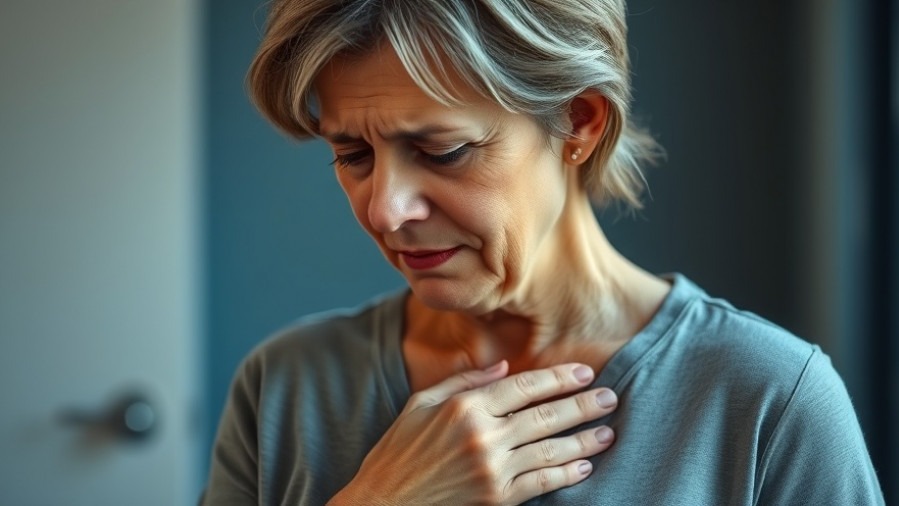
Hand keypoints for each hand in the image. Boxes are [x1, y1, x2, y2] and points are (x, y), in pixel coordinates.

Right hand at [329, 361, 617, 504]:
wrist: (383, 503)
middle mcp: (482, 435)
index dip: (558, 379)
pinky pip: (541, 483)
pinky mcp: (497, 499)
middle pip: (545, 416)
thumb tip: (505, 367)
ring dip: (584, 440)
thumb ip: (464, 382)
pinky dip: (566, 474)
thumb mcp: (421, 403)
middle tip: (611, 397)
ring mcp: (492, 469)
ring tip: (608, 431)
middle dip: (583, 405)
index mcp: (465, 407)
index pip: (524, 387)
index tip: (585, 373)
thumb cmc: (398, 451)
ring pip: (550, 449)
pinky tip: (584, 466)